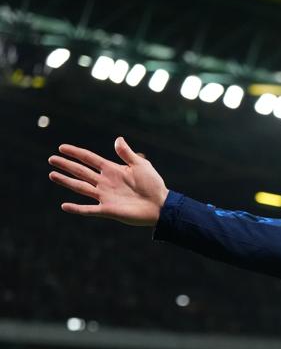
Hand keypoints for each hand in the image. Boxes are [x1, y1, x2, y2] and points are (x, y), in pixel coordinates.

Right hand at [49, 138, 168, 225]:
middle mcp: (105, 182)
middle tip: (51, 159)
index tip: (61, 147)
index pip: (89, 159)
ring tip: (52, 175)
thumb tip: (118, 139)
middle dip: (66, 165)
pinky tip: (64, 206)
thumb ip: (127, 154)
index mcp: (112, 170)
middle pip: (81, 171)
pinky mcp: (108, 210)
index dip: (76, 153)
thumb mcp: (141, 165)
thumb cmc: (153, 185)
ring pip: (81, 187)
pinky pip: (89, 209)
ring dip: (66, 181)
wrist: (161, 205)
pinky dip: (77, 209)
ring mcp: (105, 196)